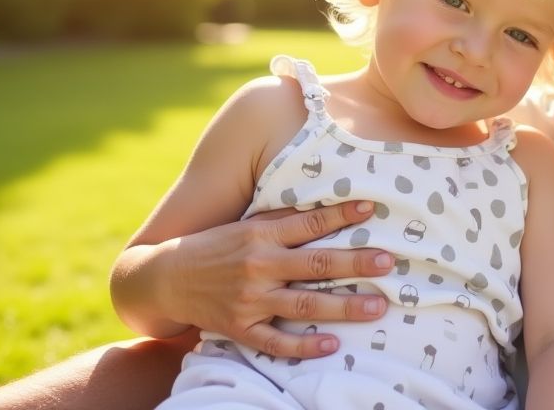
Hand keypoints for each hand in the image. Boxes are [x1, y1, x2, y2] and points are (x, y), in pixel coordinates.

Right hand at [160, 200, 391, 358]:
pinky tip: (331, 345)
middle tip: (388, 262)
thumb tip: (324, 208)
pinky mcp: (240, 328)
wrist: (165, 279)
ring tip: (377, 308)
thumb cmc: (214, 246)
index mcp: (259, 236)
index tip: (371, 207)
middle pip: (315, 264)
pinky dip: (304, 346)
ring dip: (343, 307)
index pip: (308, 223)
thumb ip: (282, 221)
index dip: (340, 215)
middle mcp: (257, 266)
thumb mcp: (244, 225)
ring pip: (305, 305)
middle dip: (354, 263)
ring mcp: (250, 300)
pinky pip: (276, 342)